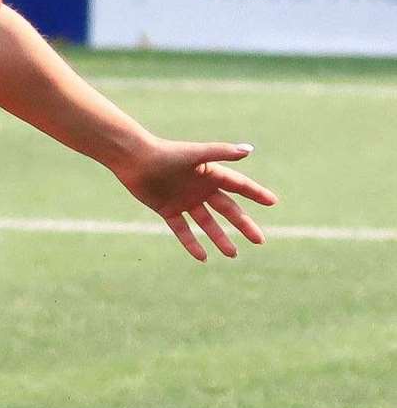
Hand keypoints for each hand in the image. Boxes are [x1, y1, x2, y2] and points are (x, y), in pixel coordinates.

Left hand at [111, 139, 276, 260]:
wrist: (134, 159)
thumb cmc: (166, 153)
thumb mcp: (196, 154)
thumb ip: (221, 152)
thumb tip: (249, 150)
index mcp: (210, 174)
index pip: (239, 185)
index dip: (255, 193)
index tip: (273, 202)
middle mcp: (199, 188)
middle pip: (227, 209)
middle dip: (243, 224)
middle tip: (260, 240)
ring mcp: (184, 200)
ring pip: (207, 223)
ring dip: (220, 238)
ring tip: (233, 254)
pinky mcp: (167, 209)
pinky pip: (182, 230)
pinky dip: (192, 243)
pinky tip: (203, 257)